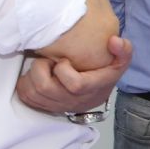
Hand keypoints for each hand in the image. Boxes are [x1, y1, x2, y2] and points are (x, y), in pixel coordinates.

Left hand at [17, 35, 132, 114]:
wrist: (95, 95)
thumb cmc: (105, 74)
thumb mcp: (120, 62)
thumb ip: (123, 50)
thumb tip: (113, 41)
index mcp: (92, 89)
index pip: (75, 85)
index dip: (63, 70)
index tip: (64, 60)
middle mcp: (73, 101)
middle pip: (46, 88)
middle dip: (40, 68)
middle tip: (47, 60)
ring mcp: (58, 106)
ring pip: (33, 92)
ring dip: (31, 75)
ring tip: (41, 67)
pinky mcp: (45, 107)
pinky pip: (27, 98)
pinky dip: (25, 84)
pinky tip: (34, 75)